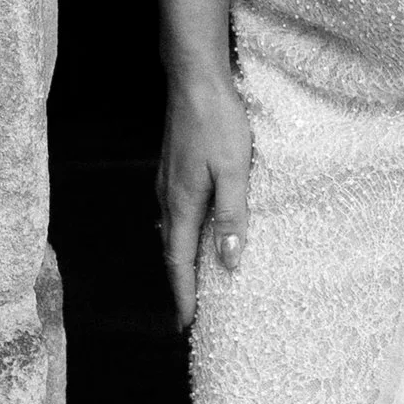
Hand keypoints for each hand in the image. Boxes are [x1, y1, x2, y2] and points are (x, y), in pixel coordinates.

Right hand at [158, 64, 251, 333]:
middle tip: (188, 315)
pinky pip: (174, 215)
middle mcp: (168, 197)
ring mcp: (167, 183)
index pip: (180, 261)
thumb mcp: (235, 169)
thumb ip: (232, 214)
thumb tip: (229, 260)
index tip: (186, 325)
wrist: (194, 79)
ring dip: (181, 261)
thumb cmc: (218, 121)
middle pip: (172, 252)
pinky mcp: (173, 169)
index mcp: (182, 203)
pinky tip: (193, 234)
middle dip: (180, 285)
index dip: (184, 294)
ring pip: (172, 233)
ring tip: (192, 282)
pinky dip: (183, 236)